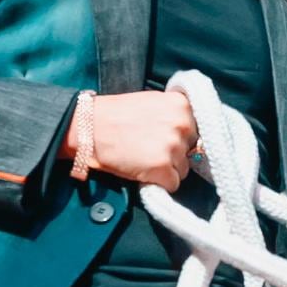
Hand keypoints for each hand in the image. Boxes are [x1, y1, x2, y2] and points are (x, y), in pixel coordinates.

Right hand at [69, 90, 198, 190]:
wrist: (89, 128)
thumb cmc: (116, 115)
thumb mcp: (152, 102)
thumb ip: (173, 114)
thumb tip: (190, 131)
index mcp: (182, 105)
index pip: (196, 130)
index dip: (180, 137)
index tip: (164, 138)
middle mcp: (183, 124)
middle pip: (191, 151)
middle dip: (174, 154)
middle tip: (149, 148)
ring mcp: (174, 147)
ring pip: (183, 169)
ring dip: (166, 169)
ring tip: (143, 158)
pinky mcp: (163, 168)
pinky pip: (172, 184)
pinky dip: (159, 182)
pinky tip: (142, 171)